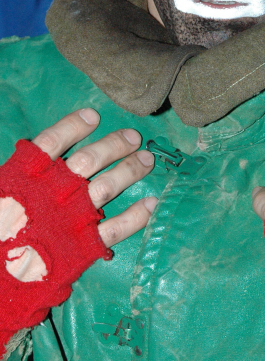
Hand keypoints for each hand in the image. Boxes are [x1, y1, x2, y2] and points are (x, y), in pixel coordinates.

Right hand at [32, 108, 155, 250]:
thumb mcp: (0, 193)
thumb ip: (20, 176)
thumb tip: (34, 158)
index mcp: (27, 176)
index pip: (54, 140)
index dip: (74, 126)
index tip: (93, 115)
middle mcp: (55, 191)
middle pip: (90, 159)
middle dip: (114, 145)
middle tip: (134, 137)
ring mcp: (73, 217)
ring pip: (108, 187)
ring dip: (130, 171)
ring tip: (147, 159)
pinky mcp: (85, 245)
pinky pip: (117, 227)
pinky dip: (137, 215)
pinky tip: (152, 203)